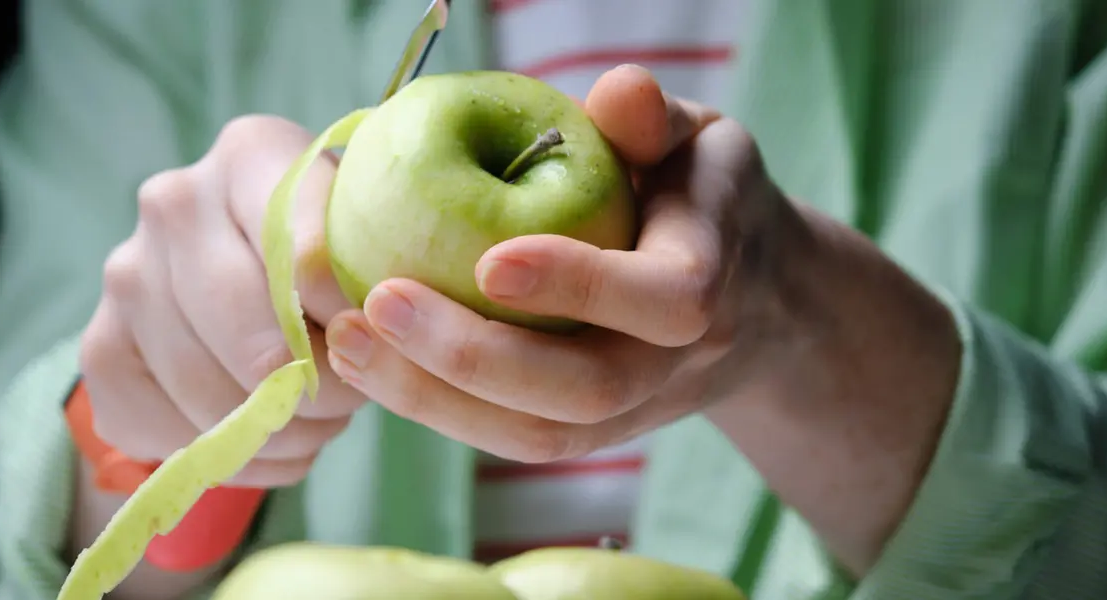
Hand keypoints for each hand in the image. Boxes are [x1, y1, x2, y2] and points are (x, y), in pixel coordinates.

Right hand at [81, 116, 367, 486]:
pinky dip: (232, 458)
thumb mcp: (363, 240)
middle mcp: (175, 203)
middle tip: (350, 402)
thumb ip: (372, 270)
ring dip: (281, 433)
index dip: (352, 323)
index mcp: (251, 155)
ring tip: (314, 422)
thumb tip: (366, 339)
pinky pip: (171, 434)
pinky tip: (263, 439)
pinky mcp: (99, 348)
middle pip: (258, 344)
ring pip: (215, 398)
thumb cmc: (328, 255)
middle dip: (320, 394)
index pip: (309, 257)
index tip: (374, 343)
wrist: (244, 273)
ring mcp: (125, 275)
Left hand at [323, 64, 962, 575]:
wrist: (756, 298)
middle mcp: (680, 362)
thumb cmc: (704, 196)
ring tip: (350, 343)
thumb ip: (655, 120)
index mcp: (717, 276)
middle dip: (477, 357)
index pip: (668, 300)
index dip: (583, 284)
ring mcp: (638, 407)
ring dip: (438, 398)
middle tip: (379, 303)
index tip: (489, 260)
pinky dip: (441, 409)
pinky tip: (374, 365)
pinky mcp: (594, 429)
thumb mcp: (697, 140)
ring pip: (542, 434)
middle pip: (588, 391)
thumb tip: (617, 91)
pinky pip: (518, 438)